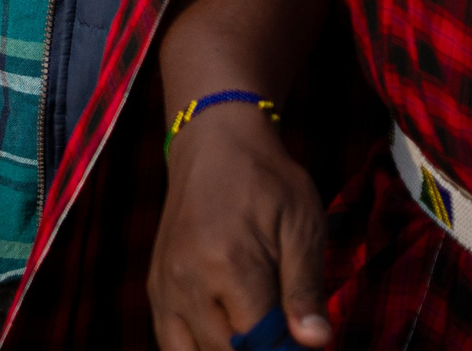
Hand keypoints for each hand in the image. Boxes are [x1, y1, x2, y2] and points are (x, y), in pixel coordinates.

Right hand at [151, 104, 332, 348]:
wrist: (213, 142)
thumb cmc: (267, 180)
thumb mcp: (301, 226)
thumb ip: (305, 288)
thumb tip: (316, 342)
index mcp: (227, 264)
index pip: (258, 342)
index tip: (304, 342)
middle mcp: (186, 280)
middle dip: (258, 350)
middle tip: (285, 335)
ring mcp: (164, 284)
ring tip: (253, 336)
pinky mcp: (156, 285)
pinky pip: (168, 340)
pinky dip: (195, 350)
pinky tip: (224, 339)